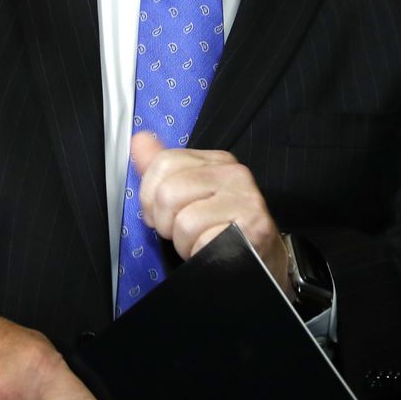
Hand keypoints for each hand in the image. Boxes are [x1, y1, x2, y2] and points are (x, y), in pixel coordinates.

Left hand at [131, 131, 286, 289]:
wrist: (260, 259)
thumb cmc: (221, 226)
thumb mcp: (190, 193)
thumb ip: (162, 168)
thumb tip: (139, 140)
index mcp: (217, 160)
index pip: (164, 162)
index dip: (150, 195)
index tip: (159, 213)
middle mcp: (234, 175)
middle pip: (169, 192)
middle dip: (166, 223)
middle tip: (181, 232)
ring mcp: (245, 200)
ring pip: (185, 221)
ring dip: (183, 243)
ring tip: (198, 242)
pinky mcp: (252, 228)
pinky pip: (204, 242)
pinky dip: (200, 253)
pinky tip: (211, 250)